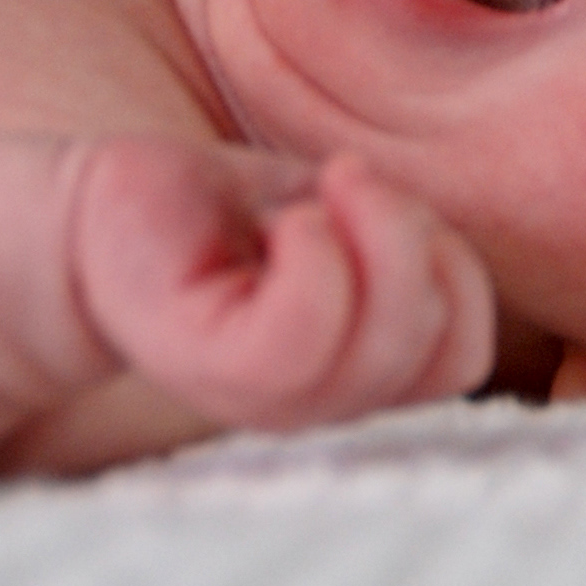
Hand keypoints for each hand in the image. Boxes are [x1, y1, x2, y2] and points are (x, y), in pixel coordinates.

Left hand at [66, 138, 495, 431]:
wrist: (99, 213)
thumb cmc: (221, 218)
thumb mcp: (342, 220)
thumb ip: (409, 253)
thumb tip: (486, 242)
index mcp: (363, 371)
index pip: (463, 354)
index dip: (456, 279)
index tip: (384, 212)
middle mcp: (324, 400)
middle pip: (449, 351)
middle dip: (423, 246)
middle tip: (353, 186)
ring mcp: (268, 393)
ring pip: (386, 341)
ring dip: (376, 233)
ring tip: (315, 196)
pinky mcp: (212, 362)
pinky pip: (306, 328)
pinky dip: (315, 251)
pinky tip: (276, 224)